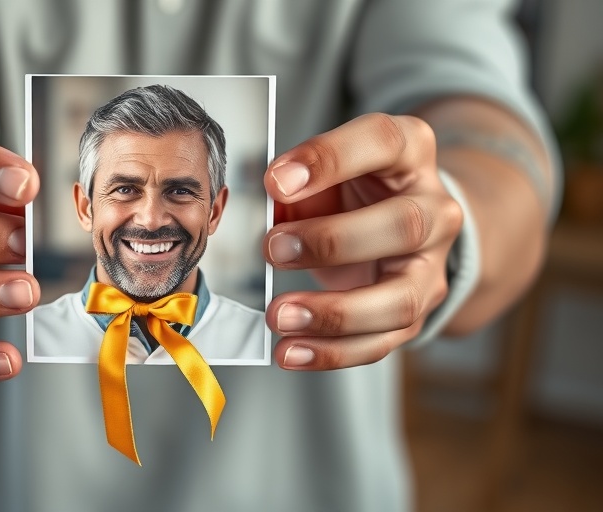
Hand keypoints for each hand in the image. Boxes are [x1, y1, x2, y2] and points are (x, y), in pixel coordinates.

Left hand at [263, 113, 462, 369]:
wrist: (396, 219)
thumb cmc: (348, 188)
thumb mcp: (325, 168)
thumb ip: (296, 181)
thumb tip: (264, 205)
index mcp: (410, 152)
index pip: (382, 142)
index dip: (329, 159)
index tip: (275, 181)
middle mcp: (434, 208)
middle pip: (404, 225)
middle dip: (333, 241)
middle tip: (272, 248)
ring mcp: (431, 266)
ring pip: (401, 298)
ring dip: (334, 312)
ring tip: (279, 316)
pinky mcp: (416, 312)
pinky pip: (381, 341)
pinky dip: (331, 352)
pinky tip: (290, 352)